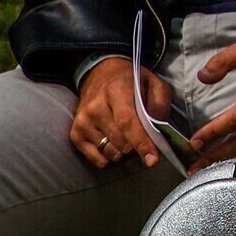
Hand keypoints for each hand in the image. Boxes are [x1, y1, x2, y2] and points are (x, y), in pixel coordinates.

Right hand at [71, 56, 172, 170]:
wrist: (100, 74)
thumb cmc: (131, 81)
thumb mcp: (153, 83)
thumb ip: (159, 106)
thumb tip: (158, 134)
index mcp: (116, 90)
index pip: (127, 122)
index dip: (141, 143)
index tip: (153, 160)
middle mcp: (95, 107)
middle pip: (121, 142)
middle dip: (138, 147)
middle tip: (145, 137)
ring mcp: (83, 122)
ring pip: (111, 153)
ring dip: (125, 152)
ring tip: (129, 136)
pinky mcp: (76, 134)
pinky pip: (98, 160)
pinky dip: (111, 156)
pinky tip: (115, 142)